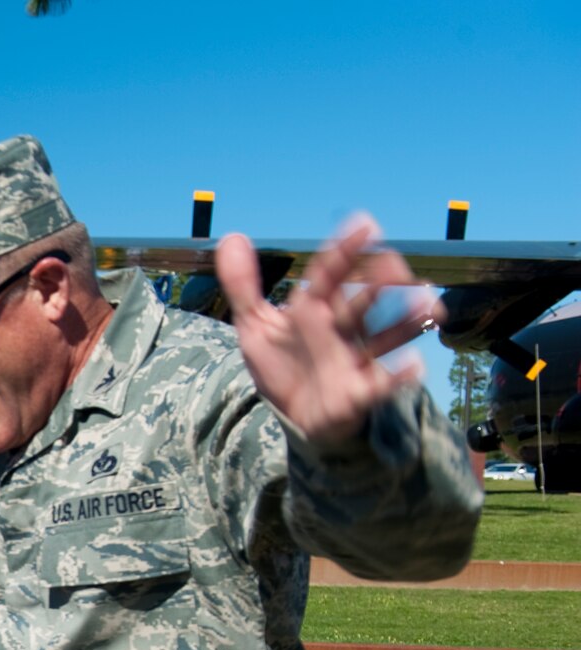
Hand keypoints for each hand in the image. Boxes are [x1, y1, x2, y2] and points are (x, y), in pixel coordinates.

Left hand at [215, 215, 437, 447]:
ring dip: (407, 320)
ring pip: (387, 334)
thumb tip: (232, 238)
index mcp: (316, 306)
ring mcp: (354, 356)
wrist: (294, 415)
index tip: (366, 225)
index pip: (331, 272)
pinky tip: (414, 366)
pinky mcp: (359, 390)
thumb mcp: (255, 325)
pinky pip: (382, 383)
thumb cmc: (283, 364)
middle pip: (366, 297)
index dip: (346, 249)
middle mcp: (342, 326)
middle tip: (392, 266)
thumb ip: (243, 284)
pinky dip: (398, 375)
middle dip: (382, 281)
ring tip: (426, 306)